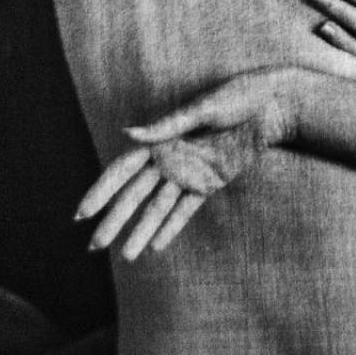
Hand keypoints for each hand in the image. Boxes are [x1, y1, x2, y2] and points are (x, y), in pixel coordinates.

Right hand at [74, 69, 292, 259]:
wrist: (274, 106)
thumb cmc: (238, 98)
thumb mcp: (203, 110)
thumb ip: (166, 126)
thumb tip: (126, 133)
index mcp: (161, 139)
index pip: (122, 170)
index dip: (101, 192)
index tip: (81, 214)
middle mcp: (170, 158)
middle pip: (135, 195)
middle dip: (114, 220)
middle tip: (94, 247)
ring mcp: (189, 172)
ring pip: (158, 208)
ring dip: (142, 231)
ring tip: (126, 256)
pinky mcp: (211, 182)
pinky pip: (187, 209)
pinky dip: (172, 227)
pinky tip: (156, 247)